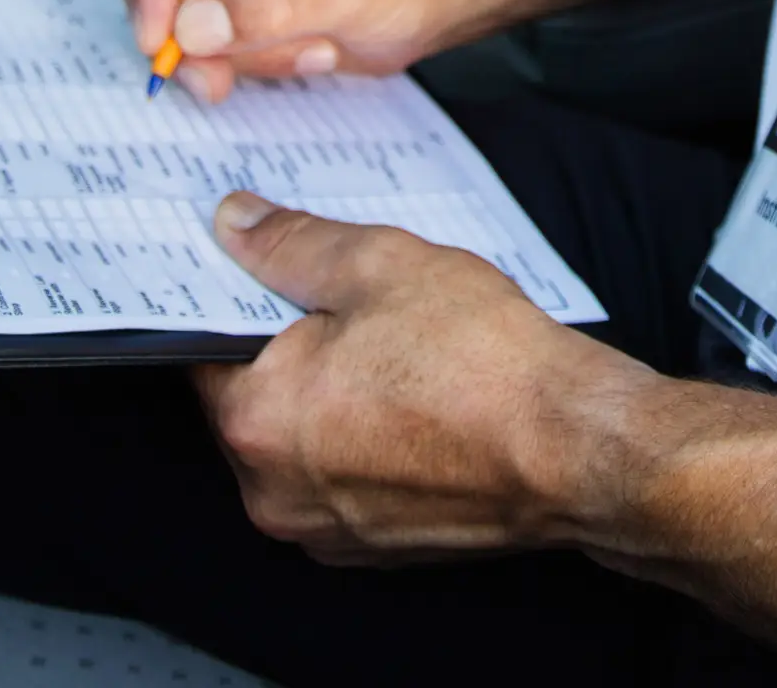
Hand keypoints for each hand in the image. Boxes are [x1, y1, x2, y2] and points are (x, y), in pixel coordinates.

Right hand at [116, 0, 519, 103]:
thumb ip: (266, 4)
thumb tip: (189, 27)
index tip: (158, 37)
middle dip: (188, 31)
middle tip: (214, 79)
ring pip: (188, 18)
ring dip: (242, 52)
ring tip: (315, 47)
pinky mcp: (250, 3)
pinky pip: (220, 43)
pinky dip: (258, 62)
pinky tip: (315, 52)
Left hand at [194, 195, 643, 560]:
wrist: (574, 450)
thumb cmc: (486, 366)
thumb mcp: (379, 264)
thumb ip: (292, 245)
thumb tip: (237, 226)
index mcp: (256, 421)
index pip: (202, 347)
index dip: (237, 298)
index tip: (264, 271)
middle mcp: (274, 493)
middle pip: (253, 400)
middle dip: (292, 350)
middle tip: (353, 304)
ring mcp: (327, 531)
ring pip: (302, 444)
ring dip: (332, 399)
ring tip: (398, 351)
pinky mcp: (375, 550)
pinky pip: (346, 481)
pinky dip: (367, 443)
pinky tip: (418, 401)